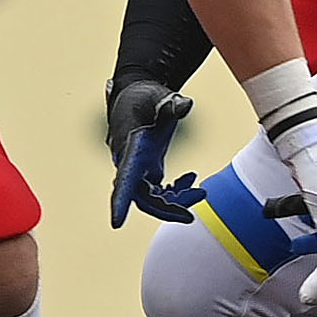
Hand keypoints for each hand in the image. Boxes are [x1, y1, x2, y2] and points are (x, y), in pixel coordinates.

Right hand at [106, 77, 199, 226]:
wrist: (137, 94)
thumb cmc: (145, 96)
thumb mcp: (159, 96)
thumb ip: (171, 104)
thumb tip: (184, 105)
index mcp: (130, 148)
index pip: (123, 179)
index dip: (120, 201)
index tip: (117, 222)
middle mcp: (129, 162)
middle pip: (142, 196)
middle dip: (166, 207)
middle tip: (193, 208)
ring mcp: (137, 166)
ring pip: (151, 196)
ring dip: (174, 200)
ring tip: (200, 191)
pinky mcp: (145, 166)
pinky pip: (157, 189)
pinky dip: (175, 190)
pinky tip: (190, 179)